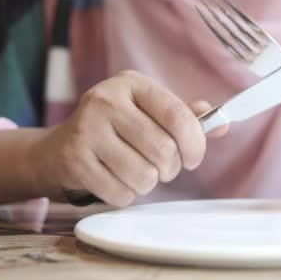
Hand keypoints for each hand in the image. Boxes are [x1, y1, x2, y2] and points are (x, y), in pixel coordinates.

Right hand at [30, 71, 225, 206]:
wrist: (57, 149)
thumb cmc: (116, 131)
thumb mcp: (149, 114)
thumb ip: (185, 118)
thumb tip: (224, 124)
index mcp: (132, 84)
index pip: (178, 116)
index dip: (195, 144)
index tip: (194, 158)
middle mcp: (106, 100)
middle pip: (163, 150)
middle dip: (171, 168)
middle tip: (162, 168)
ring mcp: (86, 129)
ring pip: (144, 175)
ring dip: (148, 183)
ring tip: (137, 173)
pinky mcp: (74, 160)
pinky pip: (120, 193)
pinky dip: (126, 196)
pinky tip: (115, 181)